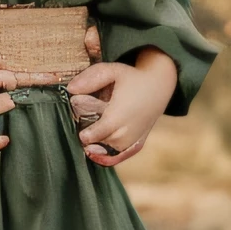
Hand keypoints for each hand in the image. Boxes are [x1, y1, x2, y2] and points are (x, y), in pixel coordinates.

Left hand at [64, 47, 175, 167]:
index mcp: (121, 112)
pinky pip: (126, 154)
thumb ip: (91, 78)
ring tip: (88, 145)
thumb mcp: (112, 71)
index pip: (101, 130)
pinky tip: (97, 157)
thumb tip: (70, 89)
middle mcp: (130, 127)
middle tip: (82, 135)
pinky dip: (112, 159)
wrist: (160, 85)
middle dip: (93, 140)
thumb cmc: (132, 77)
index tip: (80, 132)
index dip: (88, 134)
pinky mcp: (140, 140)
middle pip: (106, 141)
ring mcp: (136, 135)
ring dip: (101, 148)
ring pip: (114, 149)